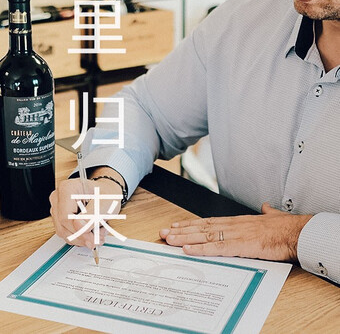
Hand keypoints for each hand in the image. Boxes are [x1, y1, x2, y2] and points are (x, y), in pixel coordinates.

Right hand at [50, 168, 122, 249]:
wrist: (107, 193)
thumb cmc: (106, 193)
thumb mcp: (105, 203)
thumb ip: (92, 215)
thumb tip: (79, 227)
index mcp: (67, 188)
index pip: (65, 216)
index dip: (79, 230)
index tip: (93, 236)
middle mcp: (59, 197)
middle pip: (63, 225)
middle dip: (82, 236)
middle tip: (98, 238)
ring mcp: (58, 208)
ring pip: (64, 232)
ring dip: (82, 238)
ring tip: (97, 233)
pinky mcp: (60, 218)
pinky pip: (66, 233)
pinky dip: (80, 237)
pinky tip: (91, 232)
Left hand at [159, 203, 312, 261]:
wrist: (296, 232)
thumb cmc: (285, 227)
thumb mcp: (272, 218)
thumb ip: (266, 213)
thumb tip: (265, 207)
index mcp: (236, 222)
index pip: (207, 222)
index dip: (189, 224)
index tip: (175, 225)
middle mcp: (231, 226)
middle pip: (200, 227)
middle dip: (180, 230)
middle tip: (162, 233)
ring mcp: (234, 234)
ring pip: (203, 236)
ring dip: (184, 238)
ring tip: (168, 239)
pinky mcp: (241, 246)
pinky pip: (216, 248)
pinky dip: (200, 249)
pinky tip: (187, 250)